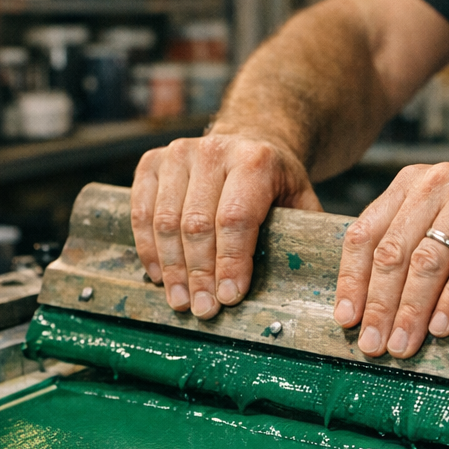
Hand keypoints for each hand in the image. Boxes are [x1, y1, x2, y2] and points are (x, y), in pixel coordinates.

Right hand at [131, 134, 320, 317]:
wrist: (249, 139)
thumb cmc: (275, 182)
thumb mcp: (300, 199)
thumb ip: (302, 234)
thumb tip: (308, 284)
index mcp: (256, 160)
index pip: (236, 218)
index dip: (230, 262)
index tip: (229, 298)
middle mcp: (214, 151)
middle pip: (197, 224)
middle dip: (200, 274)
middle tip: (203, 309)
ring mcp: (179, 153)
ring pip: (165, 220)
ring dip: (171, 268)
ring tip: (180, 300)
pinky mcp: (153, 161)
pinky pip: (140, 210)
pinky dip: (148, 248)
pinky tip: (158, 275)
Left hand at [334, 159, 448, 357]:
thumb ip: (423, 243)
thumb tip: (382, 307)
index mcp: (415, 183)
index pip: (366, 234)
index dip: (351, 280)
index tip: (345, 319)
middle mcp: (439, 181)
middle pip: (392, 251)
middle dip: (378, 305)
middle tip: (373, 344)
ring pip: (427, 259)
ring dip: (411, 310)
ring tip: (403, 345)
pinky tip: (444, 327)